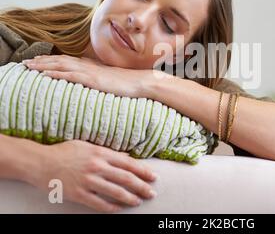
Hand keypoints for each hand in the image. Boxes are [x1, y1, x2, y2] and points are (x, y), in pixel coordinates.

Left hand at [21, 54, 171, 97]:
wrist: (142, 82)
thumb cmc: (130, 83)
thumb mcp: (112, 79)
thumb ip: (101, 78)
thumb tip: (94, 81)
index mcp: (94, 66)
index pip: (69, 60)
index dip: (53, 60)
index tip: (39, 60)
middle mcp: (90, 66)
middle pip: (61, 60)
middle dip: (42, 61)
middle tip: (26, 62)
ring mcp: (91, 72)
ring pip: (62, 66)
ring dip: (44, 65)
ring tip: (29, 67)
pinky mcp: (94, 80)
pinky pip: (71, 75)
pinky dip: (57, 73)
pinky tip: (45, 74)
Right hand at [32, 140, 158, 212]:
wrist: (41, 162)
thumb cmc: (65, 152)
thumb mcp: (88, 146)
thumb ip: (108, 152)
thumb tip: (126, 156)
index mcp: (101, 153)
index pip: (128, 163)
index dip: (143, 171)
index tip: (153, 176)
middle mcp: (97, 166)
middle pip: (126, 178)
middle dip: (142, 186)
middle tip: (151, 192)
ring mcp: (88, 181)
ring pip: (115, 192)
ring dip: (130, 198)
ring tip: (139, 201)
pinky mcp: (78, 194)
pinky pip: (99, 203)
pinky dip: (111, 207)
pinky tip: (119, 209)